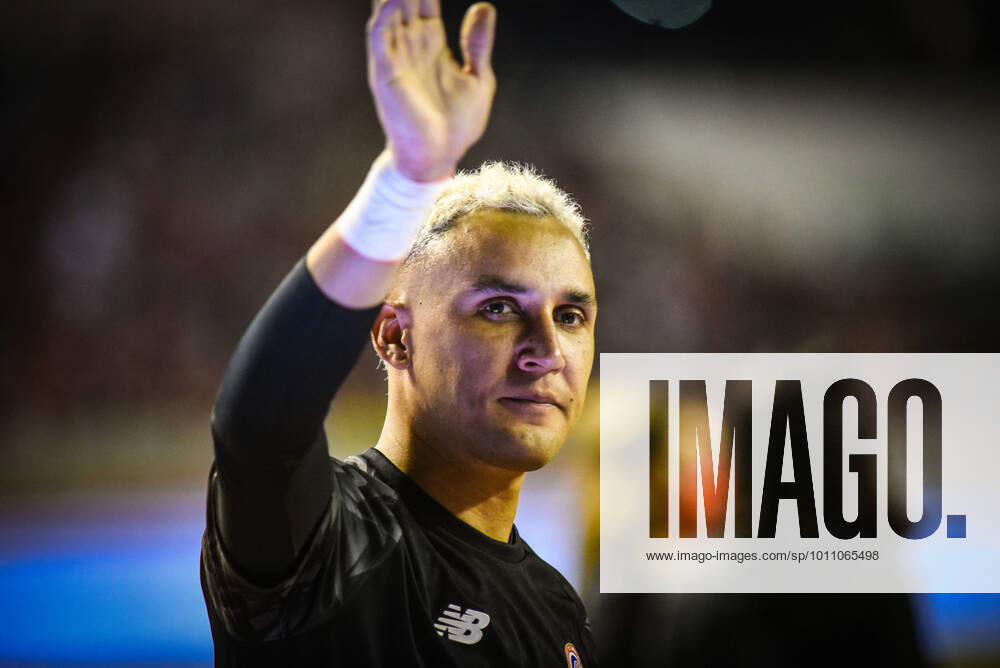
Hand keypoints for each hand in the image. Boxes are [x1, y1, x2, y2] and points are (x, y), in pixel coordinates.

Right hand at [366, 0, 496, 181]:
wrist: (439, 159)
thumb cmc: (455, 125)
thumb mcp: (479, 79)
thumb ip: (478, 44)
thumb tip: (483, 5)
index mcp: (431, 44)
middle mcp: (409, 46)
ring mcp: (395, 59)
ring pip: (388, 11)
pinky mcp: (386, 76)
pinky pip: (380, 40)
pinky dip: (384, 18)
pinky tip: (393, 1)